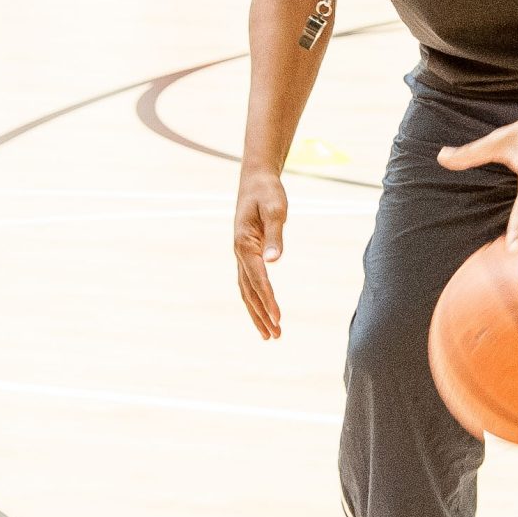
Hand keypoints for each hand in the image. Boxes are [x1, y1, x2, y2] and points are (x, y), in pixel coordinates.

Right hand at [233, 166, 289, 338]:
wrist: (256, 180)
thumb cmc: (267, 193)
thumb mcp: (276, 210)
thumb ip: (275, 236)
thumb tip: (275, 260)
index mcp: (245, 244)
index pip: (257, 278)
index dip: (268, 299)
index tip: (277, 317)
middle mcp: (239, 253)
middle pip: (249, 291)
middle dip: (261, 315)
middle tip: (275, 336)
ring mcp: (241, 255)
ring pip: (247, 291)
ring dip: (257, 313)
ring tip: (270, 334)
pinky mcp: (247, 254)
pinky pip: (249, 283)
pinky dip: (255, 300)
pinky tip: (263, 312)